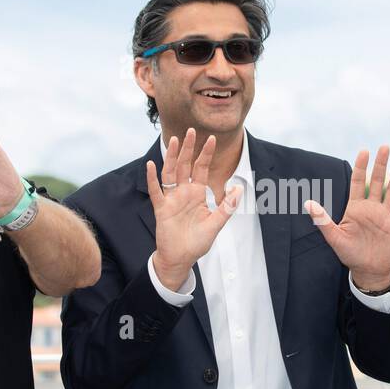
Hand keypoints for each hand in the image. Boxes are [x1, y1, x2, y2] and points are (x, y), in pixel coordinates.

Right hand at [147, 127, 241, 290]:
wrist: (181, 258)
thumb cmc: (197, 242)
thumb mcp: (216, 223)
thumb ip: (227, 207)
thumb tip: (239, 188)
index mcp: (197, 193)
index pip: (201, 168)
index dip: (205, 154)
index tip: (211, 138)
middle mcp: (184, 192)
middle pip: (185, 165)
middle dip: (189, 148)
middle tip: (192, 130)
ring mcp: (171, 198)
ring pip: (171, 173)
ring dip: (172, 157)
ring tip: (175, 140)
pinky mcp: (161, 208)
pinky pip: (156, 191)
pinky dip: (152, 178)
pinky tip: (151, 165)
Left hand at [305, 145, 389, 290]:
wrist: (367, 270)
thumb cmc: (349, 254)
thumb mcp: (334, 237)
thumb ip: (322, 220)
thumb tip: (307, 203)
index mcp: (355, 208)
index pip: (358, 182)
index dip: (361, 167)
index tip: (363, 151)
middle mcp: (371, 208)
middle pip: (377, 181)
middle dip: (380, 164)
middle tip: (384, 147)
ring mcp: (385, 215)